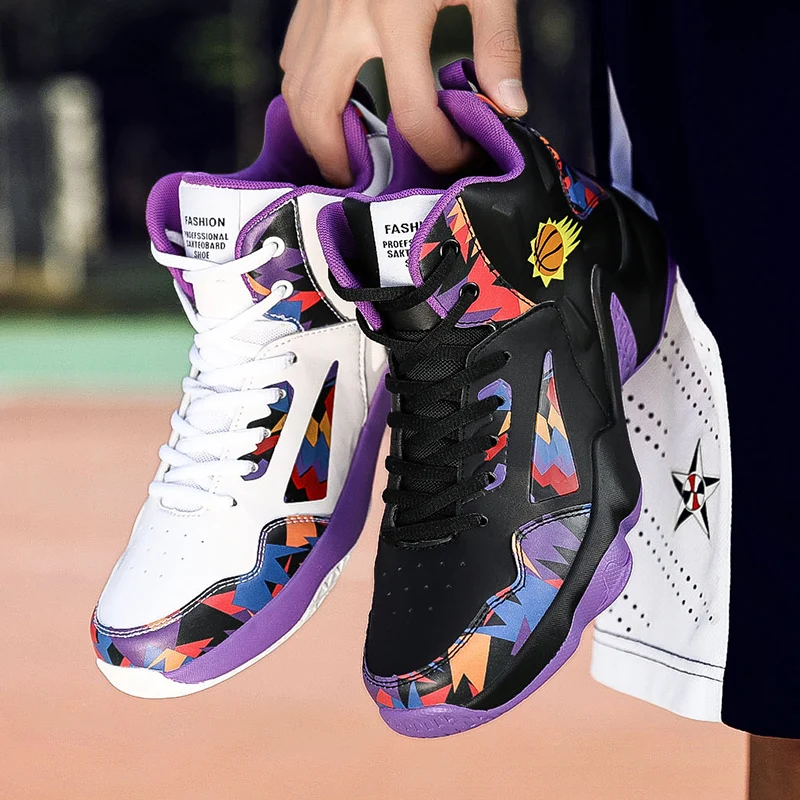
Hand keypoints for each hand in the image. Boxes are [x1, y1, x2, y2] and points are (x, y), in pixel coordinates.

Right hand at [280, 0, 525, 185]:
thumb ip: (498, 43)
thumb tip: (509, 108)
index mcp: (396, 12)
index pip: (413, 112)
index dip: (437, 149)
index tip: (456, 159)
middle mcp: (346, 15)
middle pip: (319, 114)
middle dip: (339, 162)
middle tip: (366, 186)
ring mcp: (319, 4)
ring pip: (292, 88)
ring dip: (315, 133)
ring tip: (347, 156)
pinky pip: (292, 57)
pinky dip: (306, 92)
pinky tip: (335, 103)